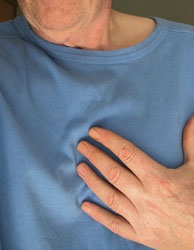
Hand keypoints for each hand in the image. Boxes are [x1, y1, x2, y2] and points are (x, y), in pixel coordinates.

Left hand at [76, 116, 193, 249]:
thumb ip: (191, 143)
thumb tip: (191, 120)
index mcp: (159, 179)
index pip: (127, 153)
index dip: (109, 140)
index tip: (94, 132)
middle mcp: (146, 197)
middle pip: (113, 172)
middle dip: (95, 156)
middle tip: (81, 146)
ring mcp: (140, 217)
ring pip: (109, 196)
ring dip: (92, 181)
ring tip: (80, 168)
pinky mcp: (140, 234)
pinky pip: (114, 224)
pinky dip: (98, 215)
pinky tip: (84, 205)